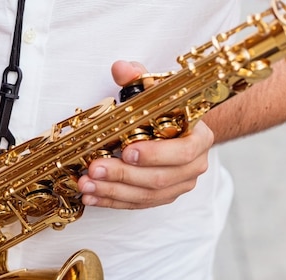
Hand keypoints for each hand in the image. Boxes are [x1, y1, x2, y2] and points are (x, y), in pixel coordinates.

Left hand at [77, 60, 213, 208]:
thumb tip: (120, 68)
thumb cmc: (165, 111)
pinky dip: (112, 201)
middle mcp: (193, 166)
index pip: (183, 152)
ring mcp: (178, 185)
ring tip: (86, 185)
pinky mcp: (161, 197)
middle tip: (94, 168)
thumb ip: (139, 79)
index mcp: (199, 139)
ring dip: (112, 191)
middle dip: (123, 175)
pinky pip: (137, 204)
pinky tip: (92, 197)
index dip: (155, 154)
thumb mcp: (154, 91)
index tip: (127, 151)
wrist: (177, 130)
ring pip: (146, 195)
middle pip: (159, 178)